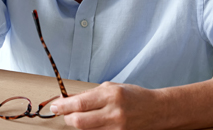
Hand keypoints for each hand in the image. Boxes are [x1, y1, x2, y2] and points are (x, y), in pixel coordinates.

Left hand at [50, 82, 168, 129]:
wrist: (157, 110)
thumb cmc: (133, 96)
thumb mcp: (111, 87)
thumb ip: (89, 95)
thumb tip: (67, 100)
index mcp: (111, 95)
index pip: (79, 104)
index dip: (63, 106)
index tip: (55, 106)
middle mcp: (114, 113)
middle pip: (79, 122)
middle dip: (67, 117)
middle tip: (64, 112)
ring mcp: (117, 127)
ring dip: (78, 123)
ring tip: (80, 115)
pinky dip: (90, 129)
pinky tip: (92, 122)